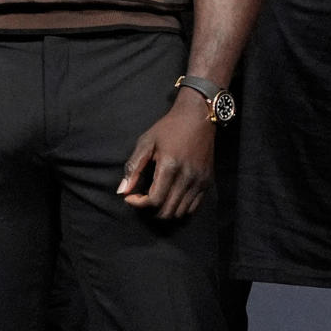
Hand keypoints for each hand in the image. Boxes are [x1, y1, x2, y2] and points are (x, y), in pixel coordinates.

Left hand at [118, 95, 215, 220]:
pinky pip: (193, 207)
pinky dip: (179, 208)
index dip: (139, 204)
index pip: (154, 200)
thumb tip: (122, 191)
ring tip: (155, 199)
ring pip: (181, 212)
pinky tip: (170, 197)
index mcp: (170, 167)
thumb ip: (133, 168)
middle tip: (141, 200)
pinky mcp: (208, 182)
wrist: (198, 118)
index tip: (130, 198)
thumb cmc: (168, 128)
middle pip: (167, 211)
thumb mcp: (146, 143)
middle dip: (150, 211)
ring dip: (164, 211)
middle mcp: (188, 177)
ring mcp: (200, 181)